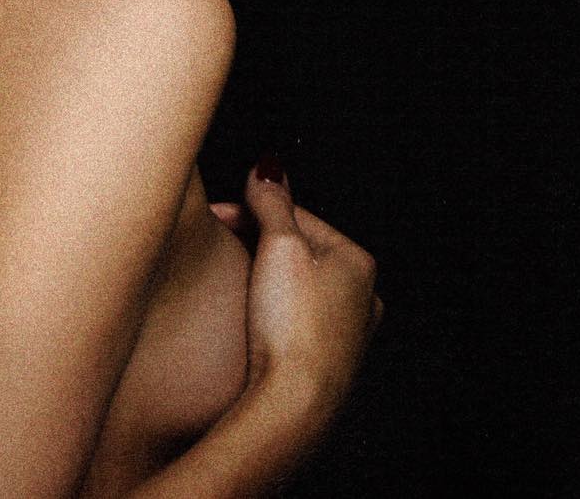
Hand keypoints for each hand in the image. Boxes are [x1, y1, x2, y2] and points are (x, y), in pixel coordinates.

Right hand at [213, 160, 383, 423]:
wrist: (291, 411)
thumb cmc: (291, 327)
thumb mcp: (279, 247)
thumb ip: (272, 202)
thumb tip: (268, 167)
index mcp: (358, 262)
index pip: (297, 217)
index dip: (252, 212)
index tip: (217, 215)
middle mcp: (362, 298)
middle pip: (299, 253)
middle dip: (256, 244)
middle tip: (220, 246)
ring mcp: (346, 337)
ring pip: (297, 289)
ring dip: (263, 279)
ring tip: (231, 283)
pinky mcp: (326, 369)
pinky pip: (294, 324)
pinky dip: (272, 315)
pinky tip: (250, 322)